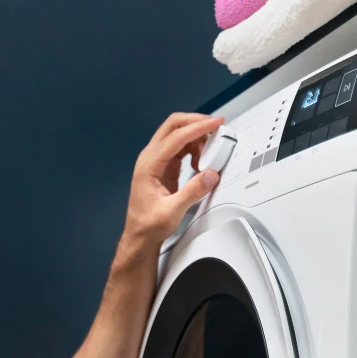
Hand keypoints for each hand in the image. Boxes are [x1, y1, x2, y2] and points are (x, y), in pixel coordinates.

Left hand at [124, 113, 224, 246]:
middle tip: (216, 127)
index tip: (215, 123)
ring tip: (208, 155)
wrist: (140, 235)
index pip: (175, 137)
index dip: (197, 128)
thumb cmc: (148, 225)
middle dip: (195, 122)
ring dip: (196, 137)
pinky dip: (194, 148)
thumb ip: (192, 193)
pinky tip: (199, 163)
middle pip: (173, 126)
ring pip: (177, 135)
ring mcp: (156, 161)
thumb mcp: (171, 212)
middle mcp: (150, 159)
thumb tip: (210, 175)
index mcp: (148, 166)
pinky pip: (180, 147)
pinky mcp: (164, 166)